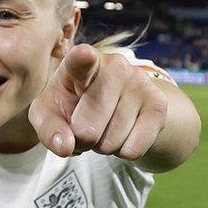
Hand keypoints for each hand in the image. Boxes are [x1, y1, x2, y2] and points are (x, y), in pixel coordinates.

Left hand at [28, 44, 168, 159]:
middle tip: (83, 127)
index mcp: (79, 62)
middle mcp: (114, 65)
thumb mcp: (49, 115)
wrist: (114, 106)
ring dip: (103, 146)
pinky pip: (134, 149)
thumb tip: (66, 146)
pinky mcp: (158, 104)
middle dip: (81, 140)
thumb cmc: (71, 106)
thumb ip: (49, 130)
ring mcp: (139, 82)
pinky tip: (122, 133)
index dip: (82, 60)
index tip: (85, 55)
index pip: (80, 60)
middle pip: (87, 129)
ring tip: (104, 126)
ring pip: (111, 142)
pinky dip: (123, 151)